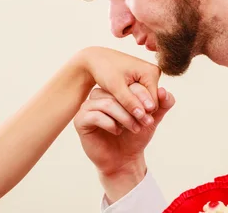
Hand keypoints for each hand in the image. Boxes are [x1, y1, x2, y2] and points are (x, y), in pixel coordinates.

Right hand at [74, 83, 174, 202]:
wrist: (123, 160)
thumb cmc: (135, 137)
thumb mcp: (152, 119)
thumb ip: (161, 105)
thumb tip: (164, 91)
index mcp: (113, 91)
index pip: (126, 84)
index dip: (142, 95)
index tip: (153, 111)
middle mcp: (98, 96)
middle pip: (115, 92)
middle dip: (134, 107)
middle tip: (146, 120)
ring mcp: (87, 107)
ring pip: (106, 103)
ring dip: (124, 117)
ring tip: (135, 128)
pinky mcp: (81, 121)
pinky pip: (95, 116)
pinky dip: (110, 124)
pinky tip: (117, 131)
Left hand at [76, 46, 160, 125]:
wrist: (96, 58)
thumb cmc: (104, 69)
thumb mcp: (115, 86)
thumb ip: (128, 101)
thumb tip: (143, 115)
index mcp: (151, 72)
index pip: (152, 103)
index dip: (141, 114)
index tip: (128, 124)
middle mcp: (153, 72)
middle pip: (150, 101)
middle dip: (138, 111)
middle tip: (124, 123)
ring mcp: (149, 75)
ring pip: (145, 99)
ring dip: (134, 107)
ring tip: (121, 115)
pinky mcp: (143, 78)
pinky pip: (141, 94)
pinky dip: (132, 101)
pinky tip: (121, 105)